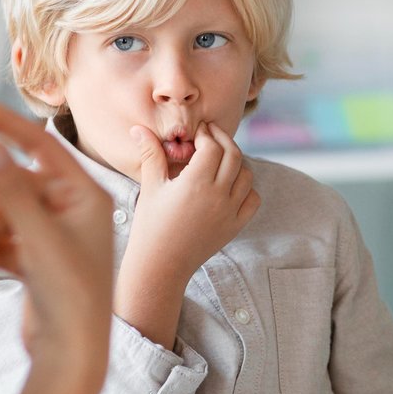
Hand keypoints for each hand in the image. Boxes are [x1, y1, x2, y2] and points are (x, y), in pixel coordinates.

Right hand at [0, 96, 112, 378]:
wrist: (72, 352)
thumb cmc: (69, 293)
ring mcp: (54, 232)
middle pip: (12, 182)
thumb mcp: (36, 235)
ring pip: (0, 213)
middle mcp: (74, 208)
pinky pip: (0, 238)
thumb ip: (10, 190)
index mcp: (86, 194)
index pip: (40, 145)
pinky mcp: (36, 255)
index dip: (4, 123)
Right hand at [122, 122, 260, 289]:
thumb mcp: (150, 187)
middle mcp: (219, 196)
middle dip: (223, 140)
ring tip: (220, 158)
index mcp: (197, 183)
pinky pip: (252, 200)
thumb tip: (139, 128)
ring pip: (247, 176)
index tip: (198, 130)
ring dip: (237, 162)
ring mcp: (230, 212)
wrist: (160, 265)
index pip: (212, 146)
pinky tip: (230, 184)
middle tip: (211, 134)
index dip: (206, 133)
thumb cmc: (150, 226)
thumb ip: (151, 154)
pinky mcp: (235, 226)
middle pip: (234, 156)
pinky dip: (247, 188)